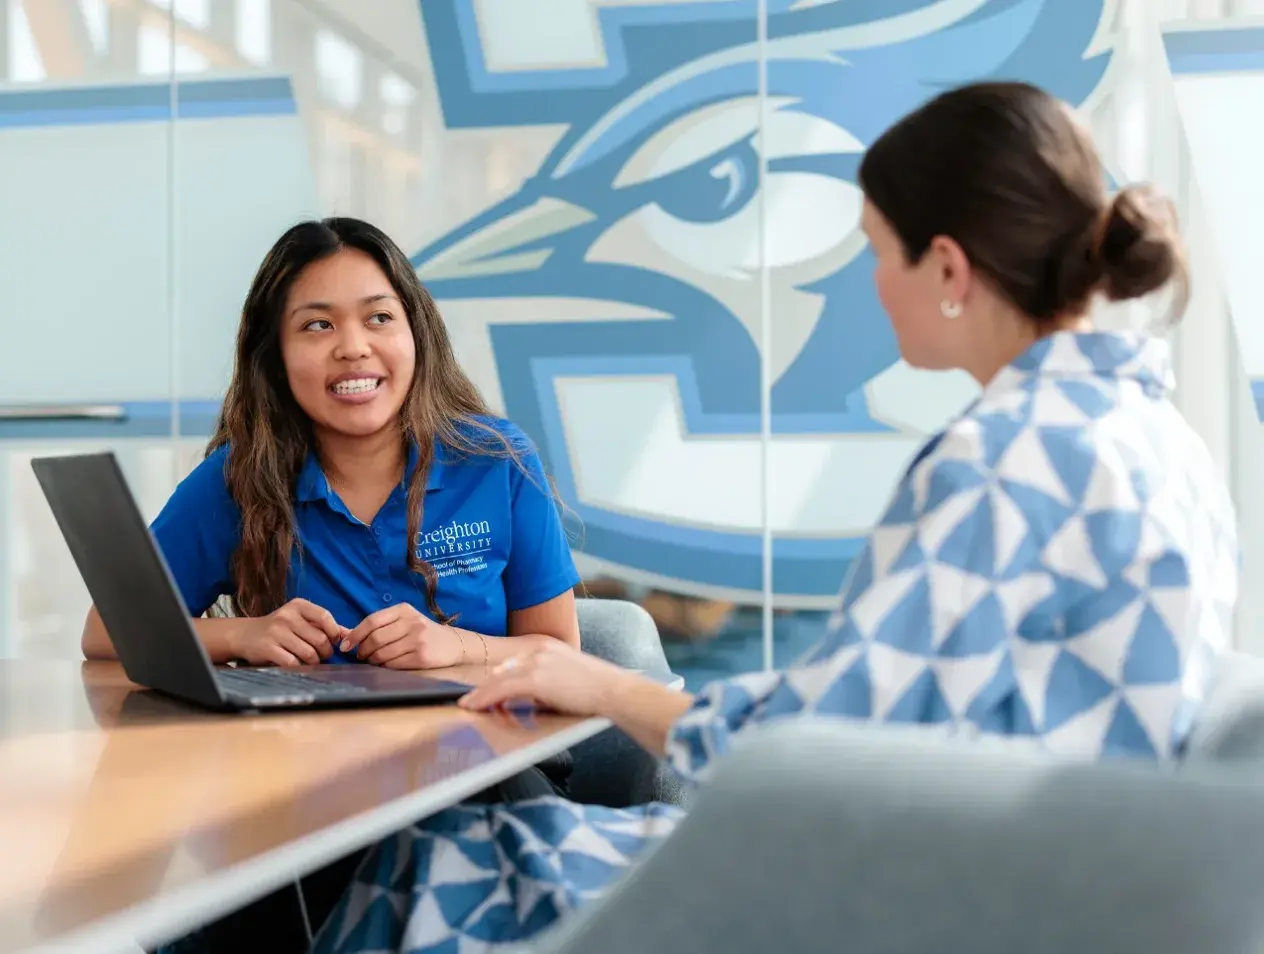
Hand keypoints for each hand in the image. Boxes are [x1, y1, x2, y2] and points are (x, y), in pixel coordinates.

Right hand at [231, 598, 343, 666]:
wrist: (244, 635)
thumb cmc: (279, 628)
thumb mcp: (299, 620)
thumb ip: (323, 626)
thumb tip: (348, 634)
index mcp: (297, 606)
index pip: (325, 616)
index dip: (334, 632)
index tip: (333, 641)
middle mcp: (286, 616)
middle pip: (320, 639)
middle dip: (325, 652)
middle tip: (322, 655)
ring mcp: (276, 632)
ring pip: (308, 653)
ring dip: (314, 661)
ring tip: (310, 661)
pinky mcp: (267, 648)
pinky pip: (293, 662)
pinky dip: (299, 667)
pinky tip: (297, 664)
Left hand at [341, 604, 463, 668]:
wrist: (453, 644)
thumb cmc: (422, 632)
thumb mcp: (404, 620)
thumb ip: (380, 625)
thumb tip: (346, 635)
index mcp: (404, 610)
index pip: (372, 621)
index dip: (355, 635)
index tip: (345, 646)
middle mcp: (411, 622)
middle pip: (375, 638)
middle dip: (363, 650)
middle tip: (361, 655)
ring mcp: (418, 640)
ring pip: (382, 653)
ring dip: (373, 660)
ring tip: (374, 660)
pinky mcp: (422, 657)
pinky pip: (393, 664)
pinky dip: (385, 666)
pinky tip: (386, 665)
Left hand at [457, 639, 634, 716]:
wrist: (614, 690)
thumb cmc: (596, 690)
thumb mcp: (567, 676)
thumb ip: (545, 679)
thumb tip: (523, 694)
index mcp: (546, 646)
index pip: (512, 663)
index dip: (496, 679)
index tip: (485, 690)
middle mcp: (538, 650)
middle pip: (501, 669)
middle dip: (485, 687)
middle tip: (471, 701)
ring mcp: (536, 662)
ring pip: (497, 679)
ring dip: (480, 695)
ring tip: (468, 705)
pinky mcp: (535, 678)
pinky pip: (501, 689)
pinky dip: (484, 698)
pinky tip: (474, 706)